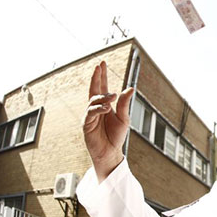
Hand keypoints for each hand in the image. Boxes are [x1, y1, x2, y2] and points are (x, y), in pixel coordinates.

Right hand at [83, 61, 134, 181]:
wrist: (111, 152)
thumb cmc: (116, 135)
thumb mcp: (123, 118)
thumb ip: (124, 103)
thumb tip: (131, 88)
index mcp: (105, 104)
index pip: (102, 87)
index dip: (101, 75)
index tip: (102, 63)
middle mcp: (96, 108)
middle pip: (94, 89)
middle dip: (96, 77)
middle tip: (99, 66)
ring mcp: (90, 115)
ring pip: (93, 100)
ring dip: (103, 97)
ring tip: (112, 98)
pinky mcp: (86, 124)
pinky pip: (90, 113)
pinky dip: (98, 109)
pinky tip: (106, 108)